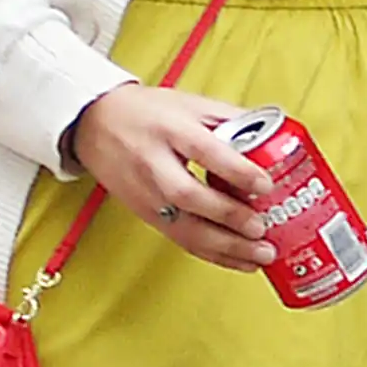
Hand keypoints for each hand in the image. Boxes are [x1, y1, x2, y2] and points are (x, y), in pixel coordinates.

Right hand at [65, 83, 279, 272]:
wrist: (94, 124)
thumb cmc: (146, 112)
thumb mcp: (189, 103)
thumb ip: (230, 119)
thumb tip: (273, 135)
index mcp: (169, 129)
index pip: (204, 151)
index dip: (236, 170)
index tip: (265, 185)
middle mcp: (154, 164)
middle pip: (190, 196)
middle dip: (229, 217)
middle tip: (261, 229)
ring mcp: (147, 194)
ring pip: (184, 228)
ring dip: (226, 247)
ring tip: (260, 256)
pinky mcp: (146, 215)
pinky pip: (181, 240)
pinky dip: (213, 255)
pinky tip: (239, 262)